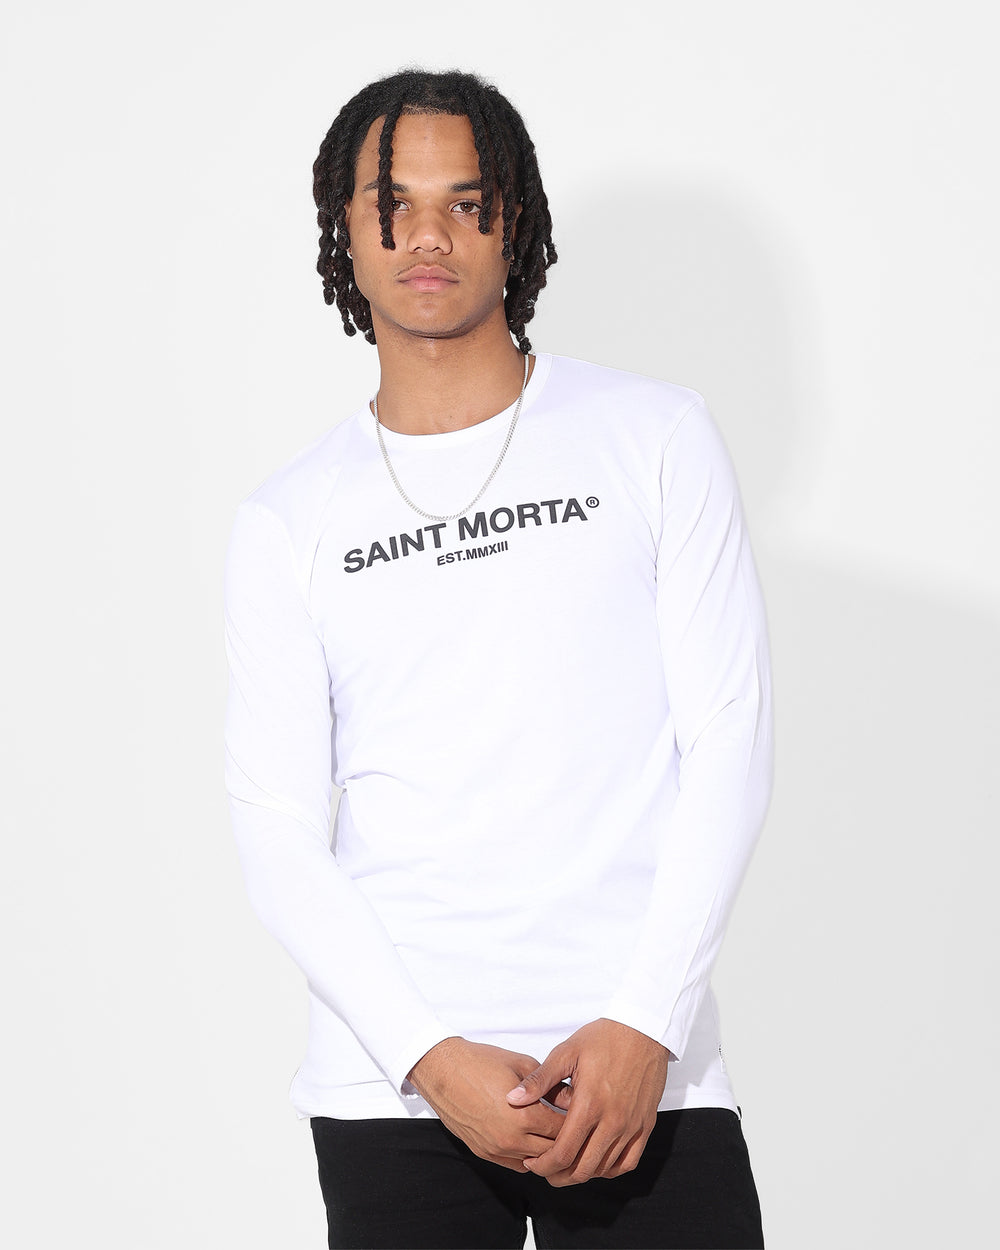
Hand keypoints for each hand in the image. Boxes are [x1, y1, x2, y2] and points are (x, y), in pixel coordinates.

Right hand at [407, 1037, 568, 1171]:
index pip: (564, 1130)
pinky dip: (529, 1157)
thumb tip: (573, 1097)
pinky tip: (535, 1141)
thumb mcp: (522, 1065)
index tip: (584, 1112)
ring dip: (548, 1150)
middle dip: (567, 1139)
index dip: (577, 1121)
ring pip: (536, 1162)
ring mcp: (496, 1149)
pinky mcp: (484, 1153)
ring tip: (556, 1134)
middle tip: (575, 1125)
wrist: (443, 1069)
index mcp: (524, 1116)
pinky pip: (517, 1165)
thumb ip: (549, 1085)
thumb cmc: (481, 1061)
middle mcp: (512, 1139)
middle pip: (553, 1151)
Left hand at [506, 1019, 668, 1185]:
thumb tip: (513, 1099)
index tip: (532, 1164)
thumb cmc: (603, 1037)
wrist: (643, 1029)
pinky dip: (610, 1169)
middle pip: (583, 1168)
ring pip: (605, 1168)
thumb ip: (540, 1080)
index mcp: (589, 1104)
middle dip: (559, 1176)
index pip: (563, 1152)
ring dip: (582, 1174)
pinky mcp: (645, 1125)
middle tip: (545, 1170)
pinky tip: (596, 1162)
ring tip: (566, 1167)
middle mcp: (612, 1120)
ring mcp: (631, 1125)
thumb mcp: (566, 1052)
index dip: (544, 1166)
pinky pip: (628, 1162)